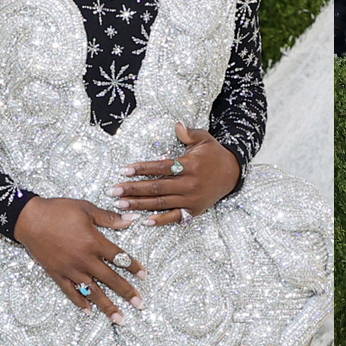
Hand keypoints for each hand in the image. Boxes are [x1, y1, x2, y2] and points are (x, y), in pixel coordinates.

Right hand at [14, 197, 143, 321]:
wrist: (29, 219)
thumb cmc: (58, 211)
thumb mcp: (86, 209)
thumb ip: (108, 218)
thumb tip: (130, 220)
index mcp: (94, 242)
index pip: (120, 257)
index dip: (133, 267)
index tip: (144, 276)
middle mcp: (85, 260)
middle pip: (110, 279)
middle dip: (126, 292)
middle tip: (139, 305)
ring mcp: (71, 270)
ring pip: (93, 291)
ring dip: (107, 305)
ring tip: (119, 318)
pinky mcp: (57, 274)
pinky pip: (71, 292)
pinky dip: (80, 303)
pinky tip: (89, 312)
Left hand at [110, 122, 240, 225]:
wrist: (232, 174)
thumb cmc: (213, 154)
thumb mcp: (204, 139)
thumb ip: (188, 133)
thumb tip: (177, 124)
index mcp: (190, 165)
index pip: (161, 167)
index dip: (142, 169)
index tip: (124, 170)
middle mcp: (190, 183)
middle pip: (157, 187)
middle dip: (133, 189)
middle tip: (114, 190)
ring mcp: (191, 199)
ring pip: (161, 202)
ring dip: (140, 204)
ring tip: (121, 204)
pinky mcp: (194, 210)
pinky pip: (175, 217)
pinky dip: (160, 220)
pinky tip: (144, 221)